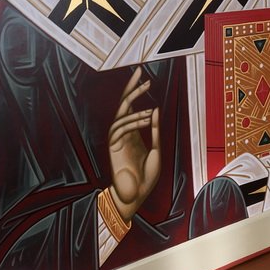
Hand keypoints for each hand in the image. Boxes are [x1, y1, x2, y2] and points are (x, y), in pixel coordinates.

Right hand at [108, 66, 159, 222]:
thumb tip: (154, 109)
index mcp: (133, 133)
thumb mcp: (156, 151)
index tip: (143, 77)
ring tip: (148, 106)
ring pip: (121, 115)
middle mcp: (124, 133)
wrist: (136, 197)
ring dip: (134, 108)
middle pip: (123, 105)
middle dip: (131, 88)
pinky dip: (132, 122)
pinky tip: (144, 118)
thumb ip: (153, 131)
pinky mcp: (113, 147)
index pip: (132, 106)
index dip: (136, 91)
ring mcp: (118, 139)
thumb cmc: (146, 178)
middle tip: (139, 72)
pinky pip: (120, 129)